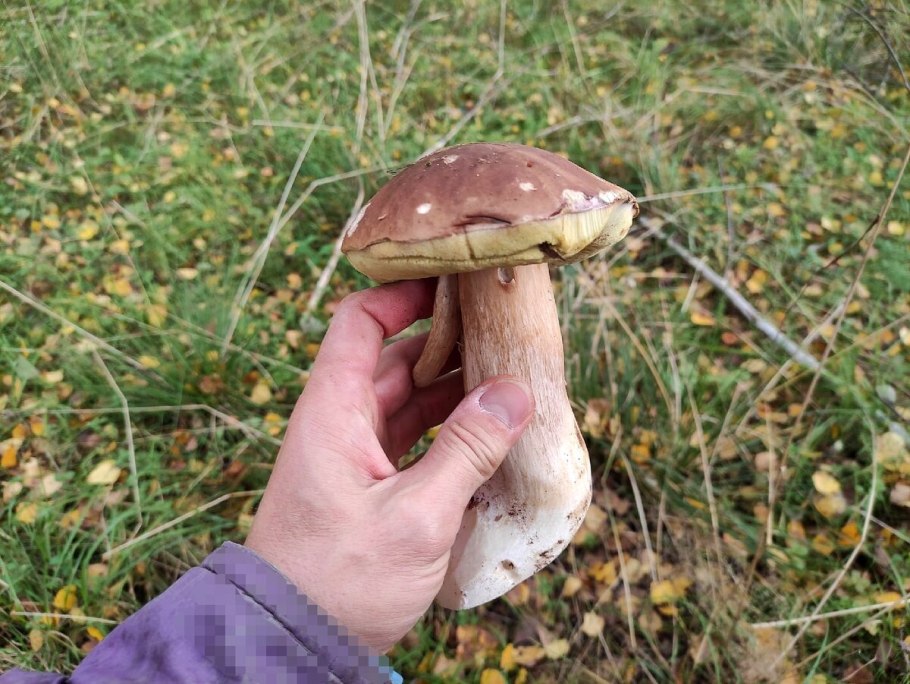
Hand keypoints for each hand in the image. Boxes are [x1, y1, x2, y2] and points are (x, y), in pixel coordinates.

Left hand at [244, 279, 533, 651]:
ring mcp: (354, 454)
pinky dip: (447, 431)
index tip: (456, 282)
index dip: (404, 294)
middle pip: (394, 358)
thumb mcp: (414, 516)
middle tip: (504, 334)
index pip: (359, 322)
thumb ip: (467, 451)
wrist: (292, 641)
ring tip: (509, 381)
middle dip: (448, 343)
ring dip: (453, 390)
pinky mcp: (368, 485)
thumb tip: (515, 392)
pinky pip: (411, 438)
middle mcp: (340, 423)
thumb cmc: (340, 579)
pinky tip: (488, 434)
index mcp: (333, 412)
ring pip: (407, 400)